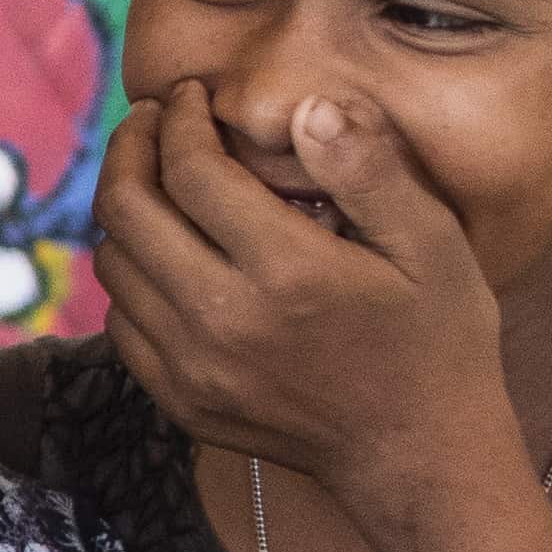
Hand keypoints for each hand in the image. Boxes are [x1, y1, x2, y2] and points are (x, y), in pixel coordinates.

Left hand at [94, 82, 523, 521]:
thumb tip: (310, 108)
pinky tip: (169, 253)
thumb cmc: (438, 340)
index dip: (179, 120)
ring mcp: (189, 366)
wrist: (418, 455)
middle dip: (131, 149)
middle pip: (128, 211)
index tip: (188, 96)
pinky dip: (132, 275)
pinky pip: (121, 320)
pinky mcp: (176, 399)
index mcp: (286, 271)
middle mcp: (221, 319)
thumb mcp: (433, 245)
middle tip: (151, 121)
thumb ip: (370, 171)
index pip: (191, 171)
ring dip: (126, 211)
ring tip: (158, 179)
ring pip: (114, 265)